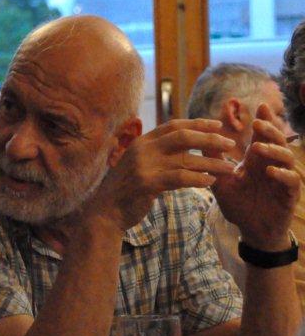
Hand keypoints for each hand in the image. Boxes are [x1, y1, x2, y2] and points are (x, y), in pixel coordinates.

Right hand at [88, 118, 235, 230]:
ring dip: (211, 163)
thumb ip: (157, 152)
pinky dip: (198, 179)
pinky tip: (210, 182)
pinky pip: (180, 178)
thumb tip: (184, 142)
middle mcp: (142, 149)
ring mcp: (143, 165)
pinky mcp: (146, 183)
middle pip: (183, 137)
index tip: (219, 126)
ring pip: (186, 159)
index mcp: (142, 141)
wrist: (105, 211)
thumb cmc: (127, 189)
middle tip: (230, 145)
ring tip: (229, 168)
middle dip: (210, 139)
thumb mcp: (139, 164)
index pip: (174, 125)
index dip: (198, 123)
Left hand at [211, 105, 300, 249]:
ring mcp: (283, 178)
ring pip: (286, 157)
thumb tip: (200, 137)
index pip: (263, 135)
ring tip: (258, 147)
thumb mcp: (221, 180)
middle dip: (269, 130)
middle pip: (278, 141)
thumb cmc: (239, 204)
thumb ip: (213, 160)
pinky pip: (291, 180)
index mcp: (258, 160)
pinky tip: (270, 171)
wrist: (251, 230)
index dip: (264, 120)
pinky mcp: (289, 194)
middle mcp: (273, 165)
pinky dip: (282, 174)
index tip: (259, 105)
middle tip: (257, 122)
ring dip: (273, 150)